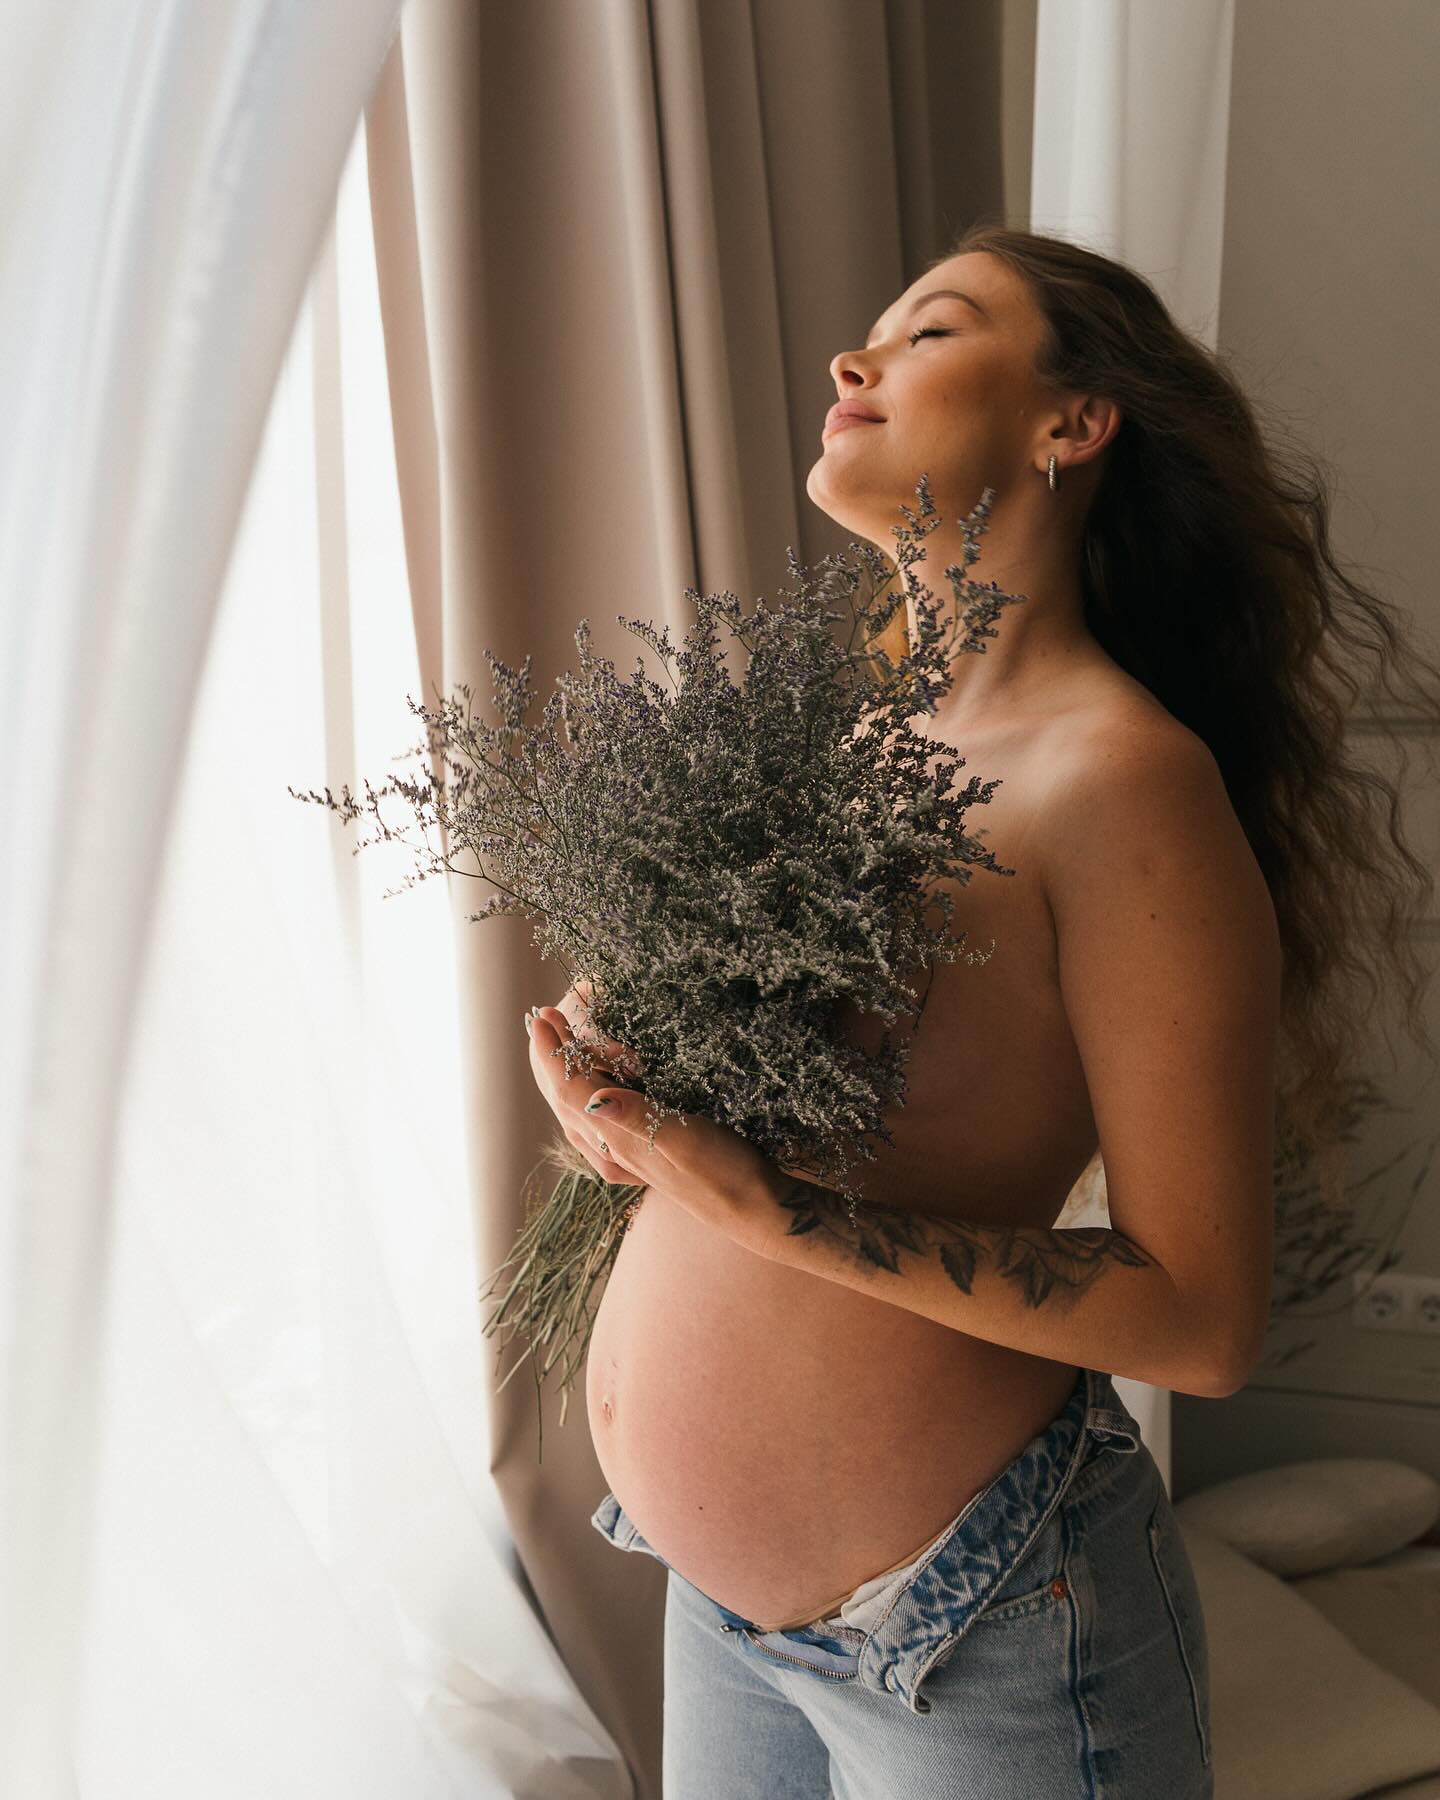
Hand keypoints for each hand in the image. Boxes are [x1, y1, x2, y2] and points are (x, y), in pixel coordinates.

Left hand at [524, 991, 775, 1237]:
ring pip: (574, 1114)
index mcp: (617, 1140)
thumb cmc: (723, 1170)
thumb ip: (636, 1117)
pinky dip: (581, 1099)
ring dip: (561, 1077)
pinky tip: (588, 1094)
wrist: (751, 1208)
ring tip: (558, 1045)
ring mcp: (621, 1160)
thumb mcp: (684, 1137)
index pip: (568, 1090)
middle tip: (544, 1019)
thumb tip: (593, 1097)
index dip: (552, 1053)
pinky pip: (592, 1126)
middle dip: (549, 1059)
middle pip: (563, 1100)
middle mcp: (610, 1152)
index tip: (542, 1017)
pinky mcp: (636, 1162)